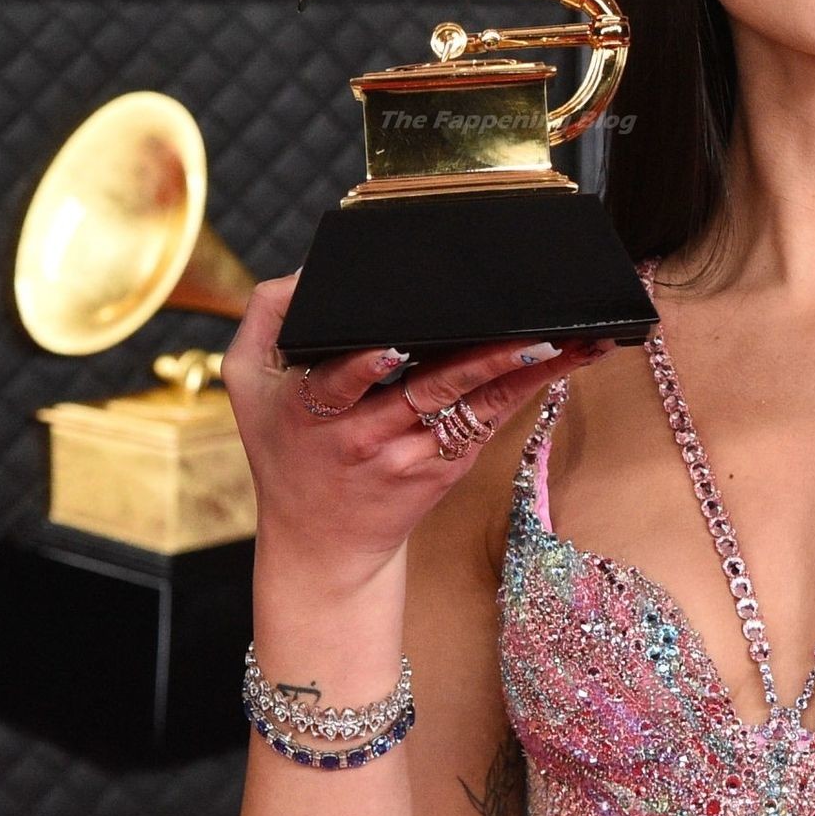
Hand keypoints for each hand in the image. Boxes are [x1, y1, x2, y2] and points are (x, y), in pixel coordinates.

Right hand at [221, 270, 613, 581]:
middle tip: (527, 335)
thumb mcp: (249, 384)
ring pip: (473, 409)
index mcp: (313, 411)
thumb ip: (267, 317)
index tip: (395, 346)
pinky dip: (525, 392)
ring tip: (564, 344)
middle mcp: (366, 436)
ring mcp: (412, 456)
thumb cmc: (285, 451)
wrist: (320, 546)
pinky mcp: (445, 468)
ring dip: (523, 376)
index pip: (341, 384)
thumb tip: (310, 269)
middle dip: (480, 362)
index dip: (367, 365)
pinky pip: (488, 423)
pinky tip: (561, 364)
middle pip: (429, 393)